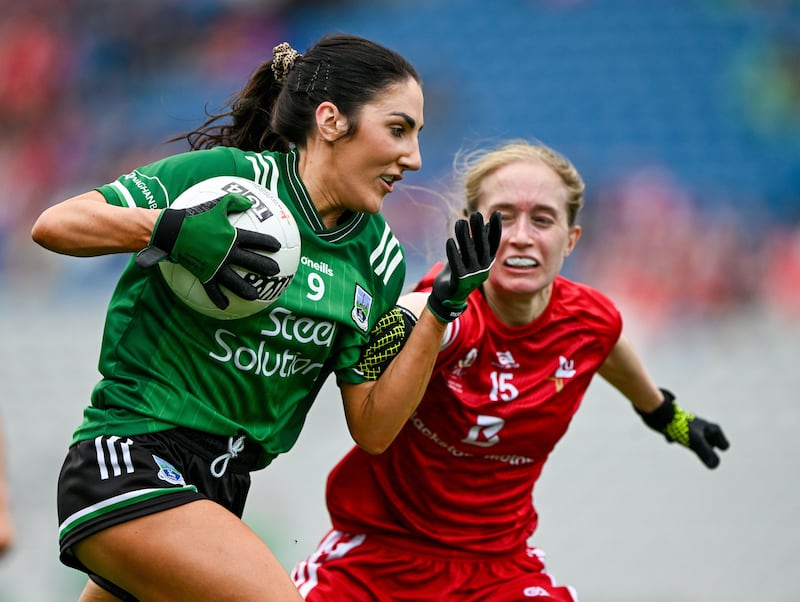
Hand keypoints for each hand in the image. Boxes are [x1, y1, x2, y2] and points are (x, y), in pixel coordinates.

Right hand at [136, 193, 280, 308]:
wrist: (171, 231)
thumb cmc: (194, 216)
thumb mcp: (216, 204)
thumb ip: (234, 202)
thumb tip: (250, 202)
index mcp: (230, 236)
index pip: (254, 240)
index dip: (267, 243)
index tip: (278, 247)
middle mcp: (226, 252)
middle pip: (250, 262)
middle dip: (264, 267)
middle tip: (276, 272)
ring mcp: (215, 265)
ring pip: (234, 280)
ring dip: (245, 289)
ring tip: (256, 296)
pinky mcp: (203, 274)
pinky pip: (212, 289)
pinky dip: (218, 298)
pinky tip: (225, 306)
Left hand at [427, 211, 501, 321]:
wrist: (447, 298)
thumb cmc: (458, 273)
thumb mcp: (468, 257)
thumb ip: (475, 243)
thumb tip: (486, 225)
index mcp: (486, 264)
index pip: (493, 244)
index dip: (495, 229)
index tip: (496, 214)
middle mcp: (482, 270)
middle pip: (482, 247)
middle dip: (479, 230)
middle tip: (476, 214)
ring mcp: (471, 277)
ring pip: (468, 254)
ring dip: (463, 237)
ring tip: (460, 222)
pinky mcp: (459, 282)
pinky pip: (456, 265)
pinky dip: (453, 253)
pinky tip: (449, 241)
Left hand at [637, 388, 729, 468]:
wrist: (661, 414)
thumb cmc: (681, 427)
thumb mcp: (696, 442)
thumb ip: (707, 453)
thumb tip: (715, 465)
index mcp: (712, 429)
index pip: (724, 446)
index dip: (713, 452)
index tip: (701, 446)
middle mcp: (704, 426)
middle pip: (712, 444)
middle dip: (703, 450)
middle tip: (692, 444)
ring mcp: (693, 426)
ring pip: (697, 440)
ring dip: (689, 444)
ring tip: (681, 440)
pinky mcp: (681, 426)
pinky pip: (682, 437)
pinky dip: (676, 439)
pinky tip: (670, 437)